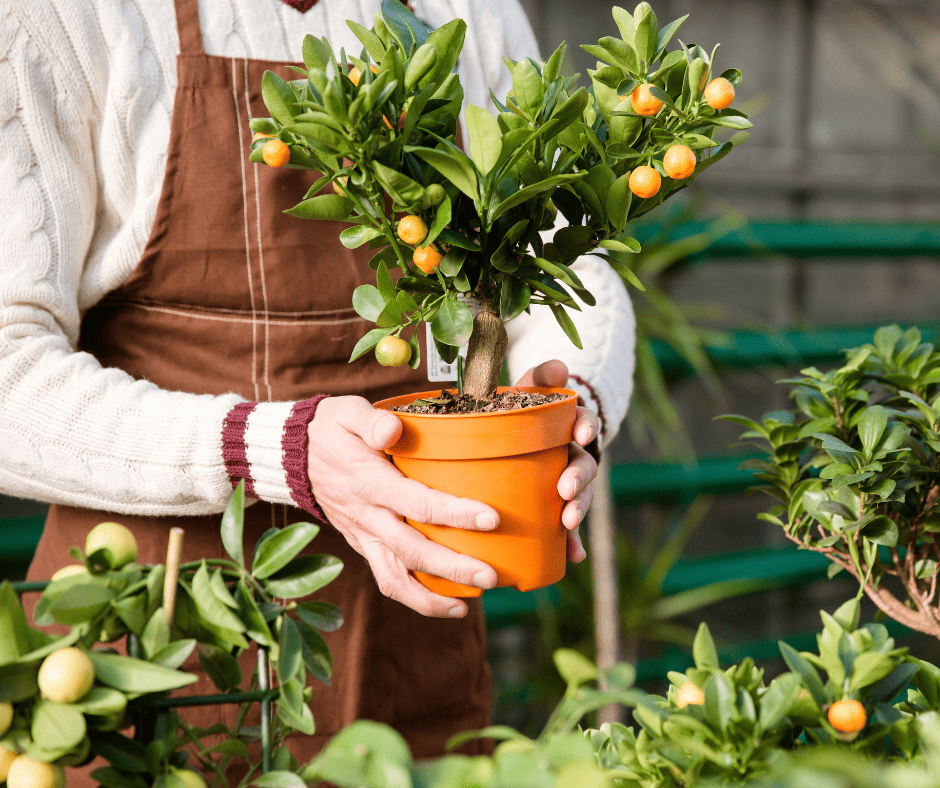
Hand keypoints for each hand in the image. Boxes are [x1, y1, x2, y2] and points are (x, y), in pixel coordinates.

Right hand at [306, 396, 498, 618]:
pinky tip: (445, 603)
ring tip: (465, 606)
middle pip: (411, 550)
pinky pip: (386, 578)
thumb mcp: (346, 413)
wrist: (291, 455)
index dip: (455, 513)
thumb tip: (393, 429)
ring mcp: (362, 535)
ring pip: (394, 577)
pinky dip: (413, 596)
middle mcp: (366, 516)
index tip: (491, 519)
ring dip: (430, 597)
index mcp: (369, 482)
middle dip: (452, 567)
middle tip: (490, 576)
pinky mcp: (361, 545)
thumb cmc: (331, 430)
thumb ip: (371, 421)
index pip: (417, 503)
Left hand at [515, 359, 596, 563]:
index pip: (586, 422)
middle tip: (566, 489)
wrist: (516, 437)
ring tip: (567, 525)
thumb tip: (560, 367)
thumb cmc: (522, 410)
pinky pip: (567, 528)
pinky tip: (573, 558)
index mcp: (570, 425)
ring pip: (580, 497)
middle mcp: (574, 454)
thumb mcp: (529, 388)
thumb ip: (541, 376)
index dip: (587, 427)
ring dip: (578, 511)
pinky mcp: (557, 507)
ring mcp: (568, 483)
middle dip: (579, 478)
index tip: (581, 433)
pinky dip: (573, 543)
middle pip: (585, 465)